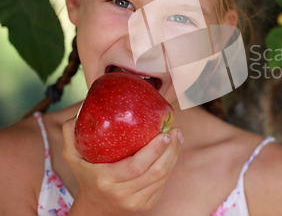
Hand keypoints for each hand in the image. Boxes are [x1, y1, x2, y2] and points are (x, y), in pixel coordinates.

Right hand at [62, 116, 181, 215]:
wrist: (93, 209)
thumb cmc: (86, 175)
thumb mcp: (73, 156)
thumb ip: (71, 133)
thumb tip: (83, 106)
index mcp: (106, 179)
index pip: (136, 166)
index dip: (155, 150)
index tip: (164, 133)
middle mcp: (122, 193)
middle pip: (156, 171)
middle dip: (171, 149)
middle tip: (175, 130)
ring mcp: (136, 202)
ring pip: (163, 177)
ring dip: (174, 155)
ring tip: (178, 137)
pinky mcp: (147, 205)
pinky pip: (164, 184)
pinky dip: (170, 165)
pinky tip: (173, 151)